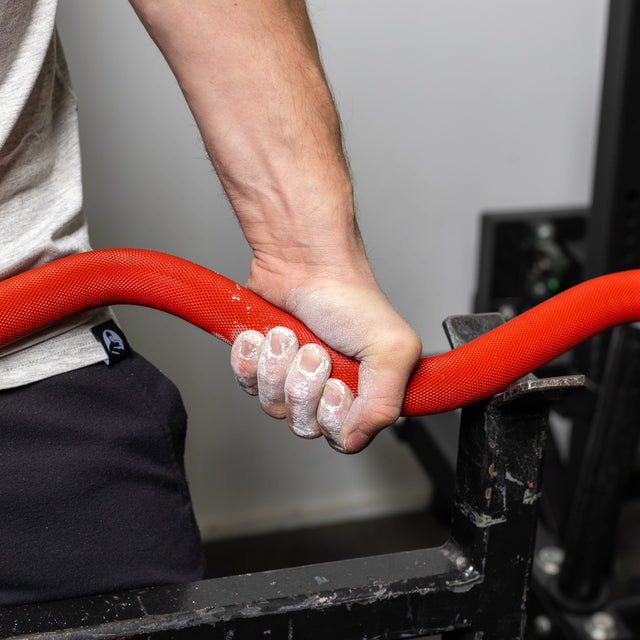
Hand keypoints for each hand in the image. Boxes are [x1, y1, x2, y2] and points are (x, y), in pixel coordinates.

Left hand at [230, 274, 421, 452]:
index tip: (336, 383)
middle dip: (304, 384)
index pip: (343, 439)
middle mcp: (329, 390)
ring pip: (272, 406)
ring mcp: (293, 379)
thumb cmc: (347, 296)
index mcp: (364, 392)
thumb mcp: (390, 349)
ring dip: (278, 366)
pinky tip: (265, 335)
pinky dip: (251, 357)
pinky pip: (246, 384)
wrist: (302, 262)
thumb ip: (385, 404)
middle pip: (304, 424)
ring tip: (290, 335)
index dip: (333, 415)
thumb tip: (356, 440)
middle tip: (316, 351)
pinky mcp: (263, 365)